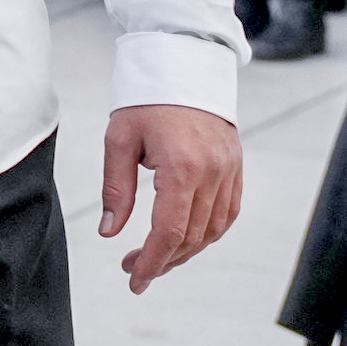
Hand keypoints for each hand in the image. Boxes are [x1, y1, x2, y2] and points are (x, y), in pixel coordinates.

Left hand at [98, 103, 239, 294]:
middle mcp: (213, 172)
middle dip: (163, 260)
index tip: (134, 279)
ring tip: (157, 257)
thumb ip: (116, 189)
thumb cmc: (147, 100)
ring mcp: (230, 170)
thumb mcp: (119, 140)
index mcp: (182, 166)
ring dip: (186, 251)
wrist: (185, 65)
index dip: (152, 262)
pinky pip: (228, 213)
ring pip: (214, 229)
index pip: (170, 231)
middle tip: (133, 268)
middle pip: (193, 236)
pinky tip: (186, 239)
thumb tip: (110, 233)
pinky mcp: (237, 167)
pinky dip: (209, 232)